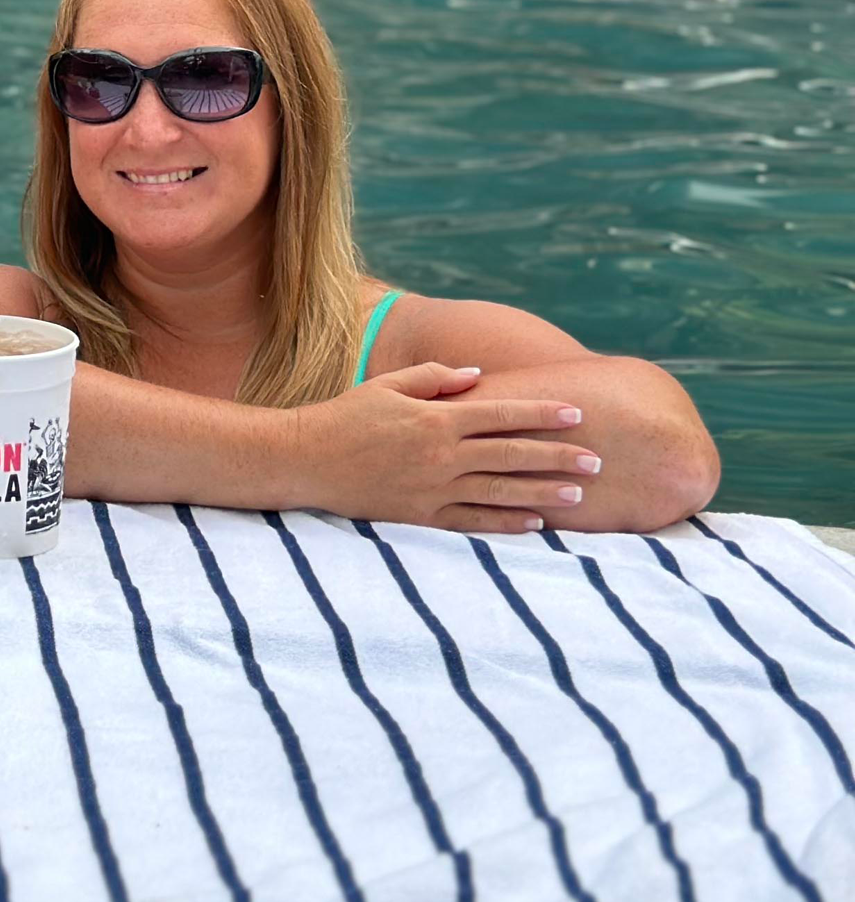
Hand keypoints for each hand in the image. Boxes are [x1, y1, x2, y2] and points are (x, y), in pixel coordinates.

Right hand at [292, 363, 599, 532]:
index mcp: (435, 420)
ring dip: (543, 493)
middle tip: (598, 460)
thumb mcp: (386, 386)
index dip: (542, 413)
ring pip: (501, 492)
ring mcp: (432, 489)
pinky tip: (535, 524)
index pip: (502, 414)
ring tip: (580, 494)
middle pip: (512, 455)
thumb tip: (477, 376)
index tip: (577, 413)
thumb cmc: (344, 416)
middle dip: (558, 456)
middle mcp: (441, 456)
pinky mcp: (420, 516)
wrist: (304, 458)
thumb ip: (434, 378)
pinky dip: (506, 523)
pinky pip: (473, 522)